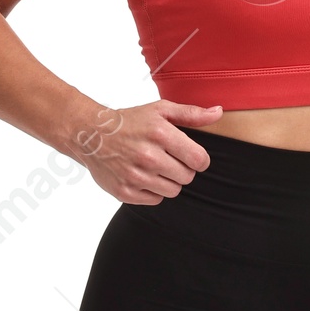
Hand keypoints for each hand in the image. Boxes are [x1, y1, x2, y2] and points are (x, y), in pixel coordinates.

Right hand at [71, 99, 223, 203]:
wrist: (90, 134)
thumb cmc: (130, 121)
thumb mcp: (160, 110)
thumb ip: (191, 114)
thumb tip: (218, 112)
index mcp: (160, 134)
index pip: (200, 160)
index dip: (199, 159)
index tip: (189, 155)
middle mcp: (147, 156)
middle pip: (187, 177)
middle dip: (183, 169)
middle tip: (168, 159)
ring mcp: (135, 176)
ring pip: (173, 190)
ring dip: (168, 181)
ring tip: (155, 167)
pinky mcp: (124, 192)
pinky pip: (155, 200)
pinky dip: (152, 190)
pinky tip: (143, 176)